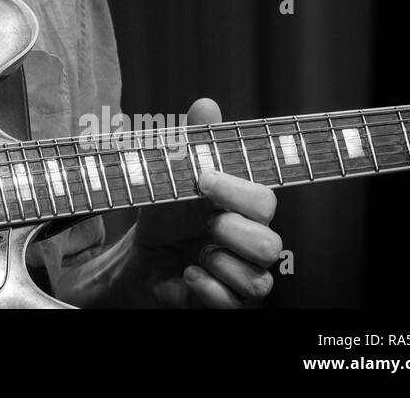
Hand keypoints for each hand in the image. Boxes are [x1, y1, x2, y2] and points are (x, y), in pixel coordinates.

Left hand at [132, 98, 282, 306]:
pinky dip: (207, 288)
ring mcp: (245, 276)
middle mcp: (253, 243)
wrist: (140, 255)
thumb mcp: (172, 173)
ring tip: (195, 252)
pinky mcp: (232, 303)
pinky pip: (234, 303)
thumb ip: (195, 141)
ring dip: (217, 262)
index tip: (202, 180)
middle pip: (269, 243)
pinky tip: (188, 273)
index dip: (235, 190)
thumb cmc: (166, 213)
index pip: (264, 200)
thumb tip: (207, 105)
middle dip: (228, 231)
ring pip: (257, 279)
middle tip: (202, 224)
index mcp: (245, 209)